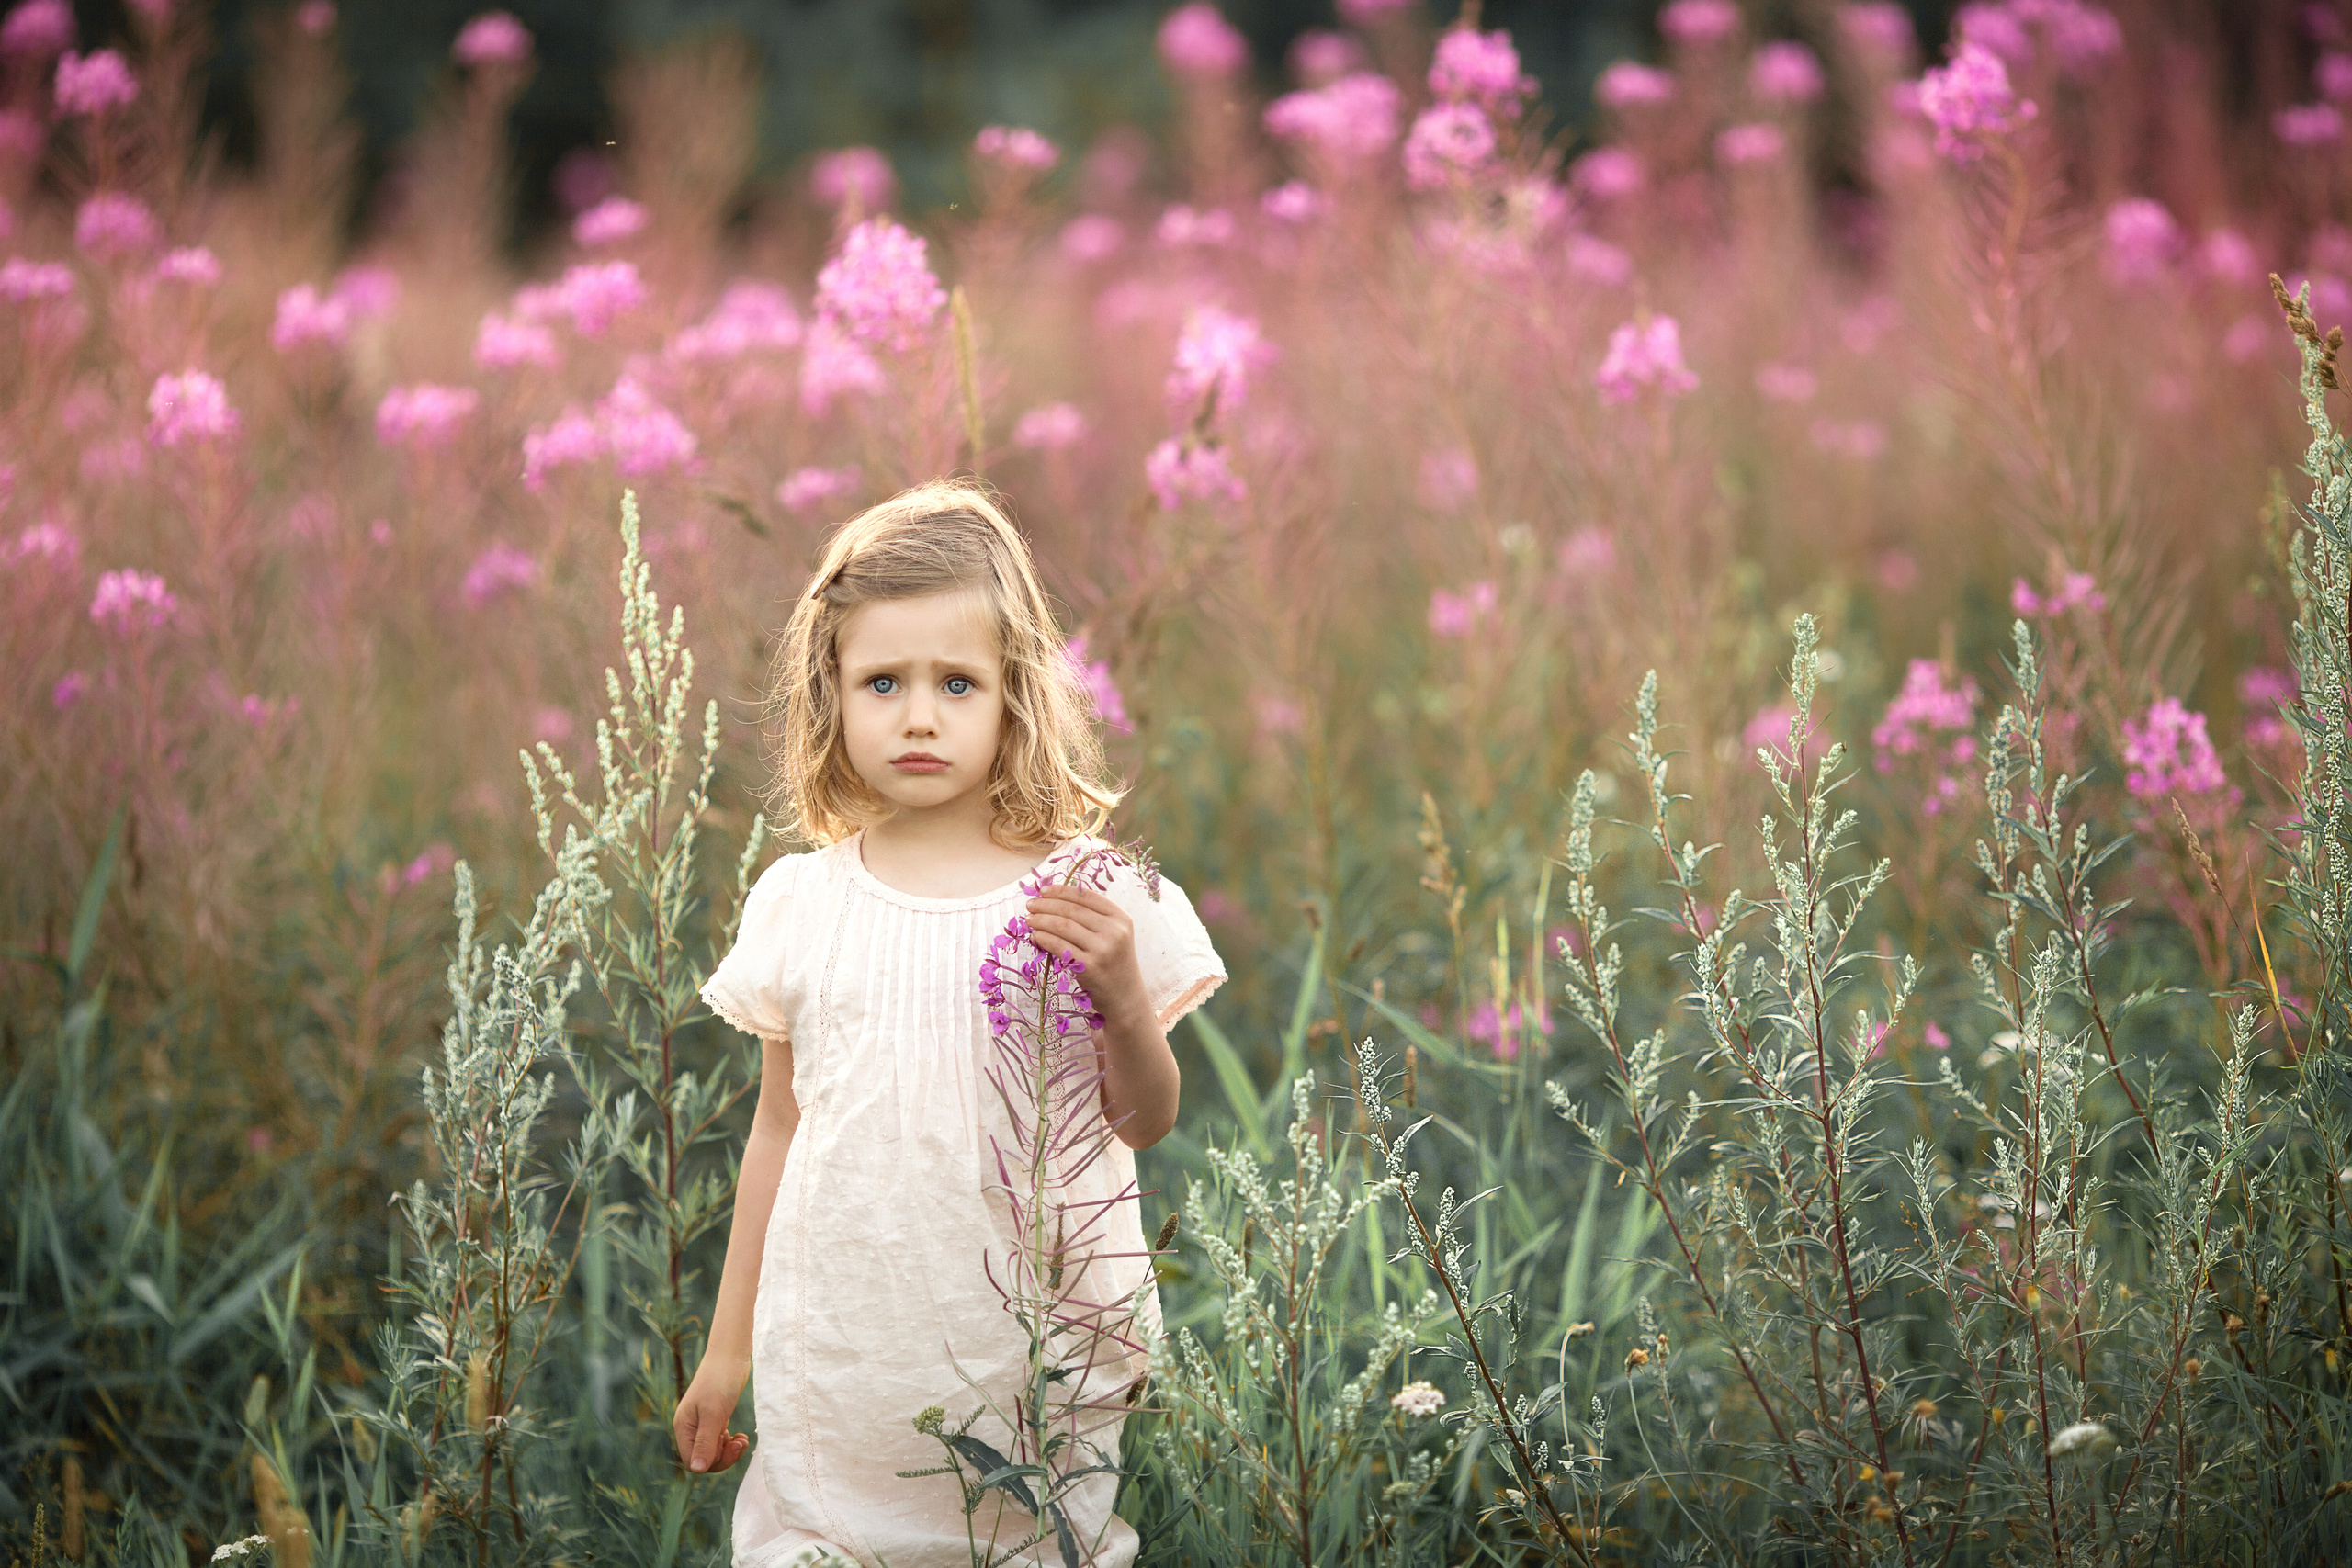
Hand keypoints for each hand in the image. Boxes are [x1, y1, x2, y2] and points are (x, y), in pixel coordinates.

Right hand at [674, 1359, 751, 1474]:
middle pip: (704, 1459)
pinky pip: (719, 1441)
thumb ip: (706, 1442)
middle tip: (740, 1444)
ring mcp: (702, 1423)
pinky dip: (730, 1442)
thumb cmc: (721, 1381)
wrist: (731, 1355)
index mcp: (683, 1427)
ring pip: (713, 1451)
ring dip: (729, 1451)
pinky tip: (741, 1436)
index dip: (712, 1462)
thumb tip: (697, 1470)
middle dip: (724, 1456)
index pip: (692, 1461)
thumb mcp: (714, 1414)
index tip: (731, 1447)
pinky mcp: (715, 1418)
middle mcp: (690, 1427)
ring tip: (742, 1440)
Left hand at [1023, 885, 1150, 1026]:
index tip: (1043, 889)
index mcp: (1121, 918)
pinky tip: (1035, 936)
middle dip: (1046, 904)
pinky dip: (1043, 938)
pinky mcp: (1089, 967)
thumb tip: (1055, 899)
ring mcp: (1102, 949)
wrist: (1125, 997)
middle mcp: (1114, 931)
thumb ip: (1093, 918)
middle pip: (1072, 910)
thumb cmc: (1114, 964)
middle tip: (1030, 904)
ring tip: (1029, 919)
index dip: (1062, 890)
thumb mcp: (1114, 935)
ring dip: (1041, 920)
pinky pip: (1059, 946)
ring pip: (1063, 926)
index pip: (1087, 896)